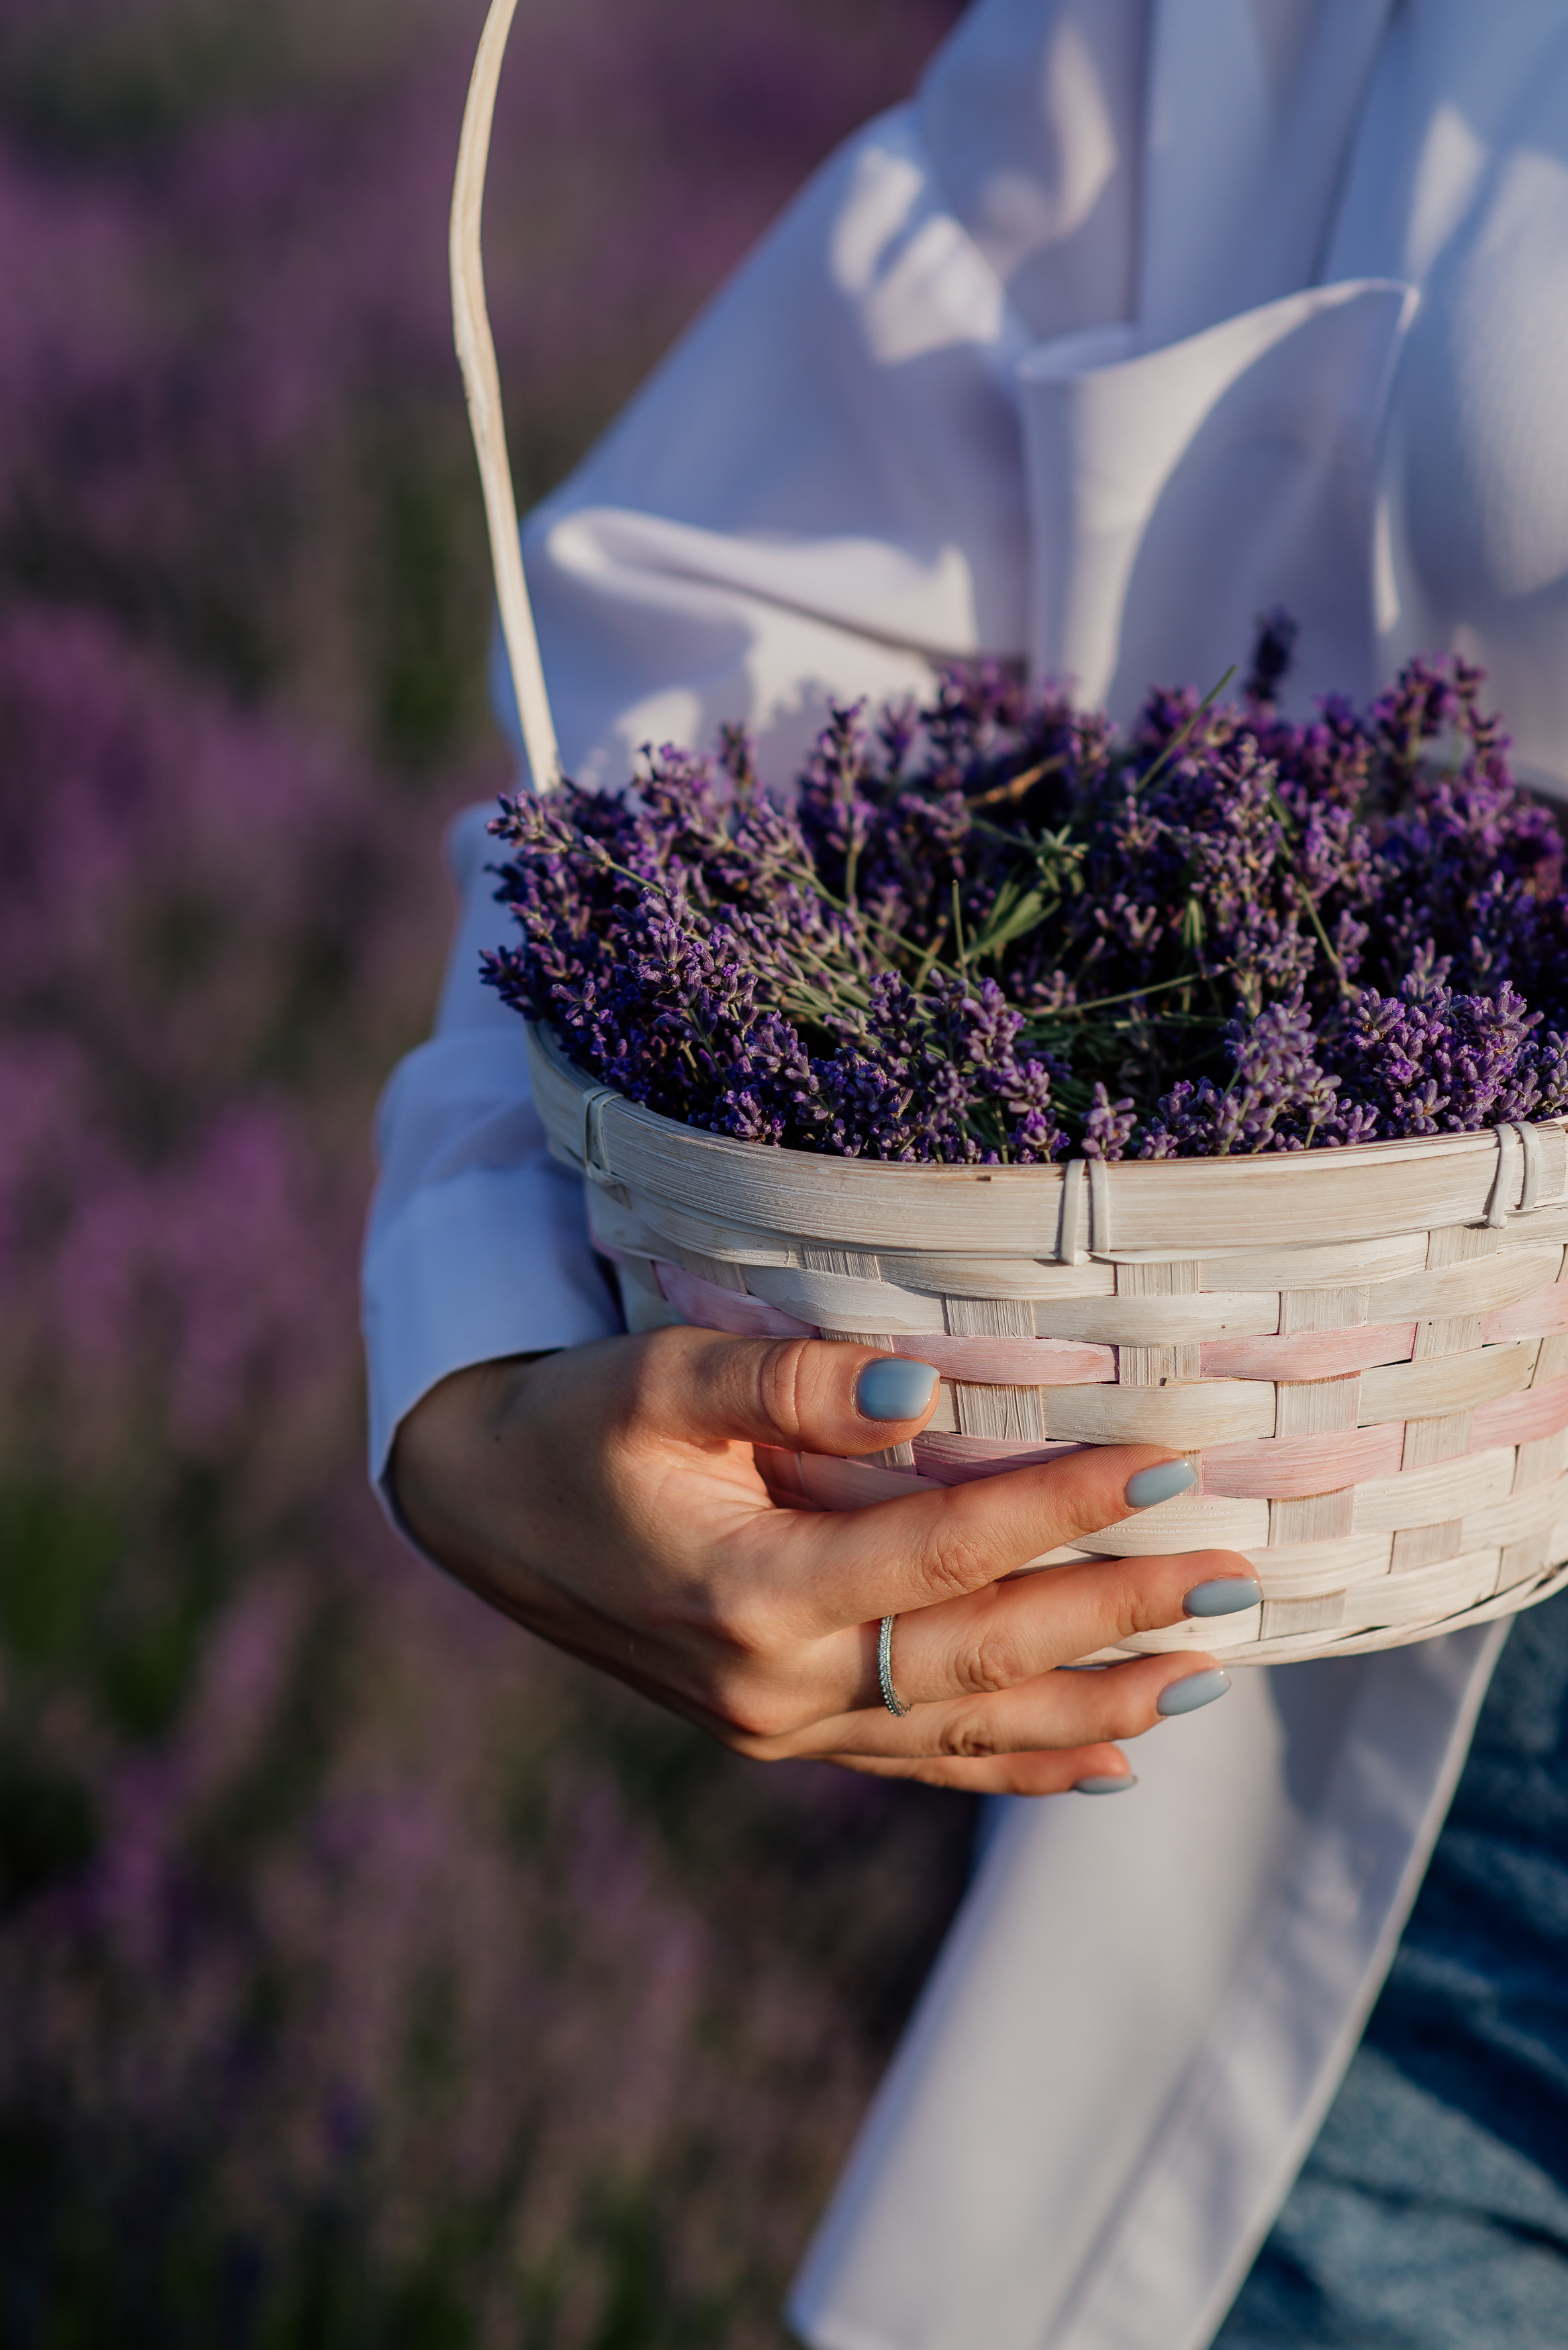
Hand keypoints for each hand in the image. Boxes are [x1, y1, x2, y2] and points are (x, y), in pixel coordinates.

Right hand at [390, 1327, 1256, 1795]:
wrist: (482, 1511)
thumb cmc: (572, 1425)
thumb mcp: (658, 1380)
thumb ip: (788, 1385)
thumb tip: (922, 1390)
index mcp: (752, 1591)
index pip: (944, 1552)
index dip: (1061, 1508)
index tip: (1166, 1464)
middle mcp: (777, 1685)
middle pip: (981, 1657)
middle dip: (1115, 1616)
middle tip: (1233, 1576)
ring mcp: (782, 1725)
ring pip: (968, 1732)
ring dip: (1092, 1706)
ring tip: (1205, 1675)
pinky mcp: (782, 1733)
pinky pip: (921, 1761)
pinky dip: (1017, 1766)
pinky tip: (1104, 1764)